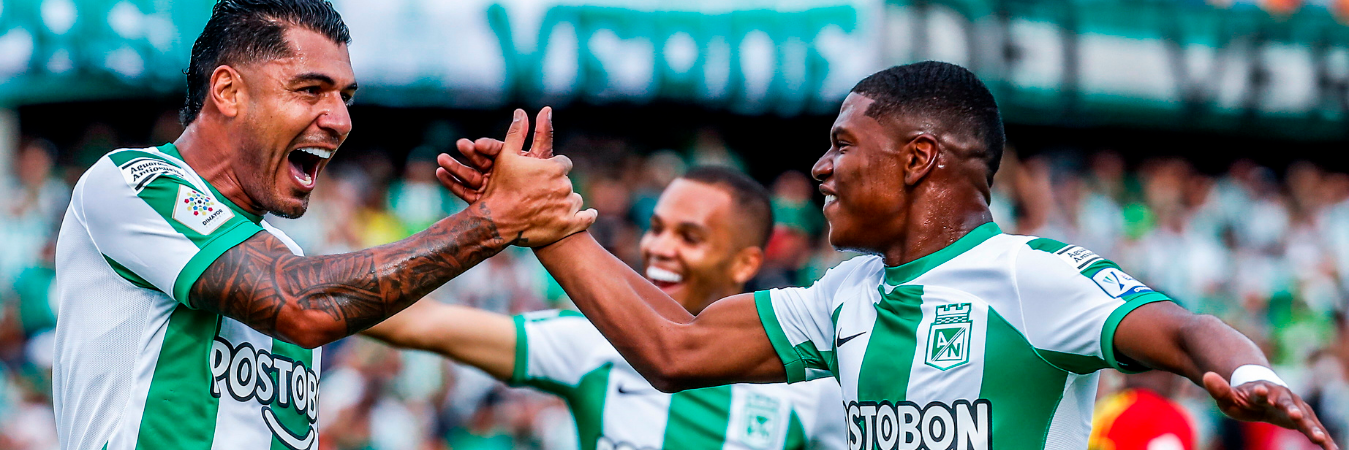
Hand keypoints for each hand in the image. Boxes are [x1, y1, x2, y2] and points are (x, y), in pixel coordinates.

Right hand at [436, 107, 551, 202]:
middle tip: (460, 145)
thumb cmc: (544, 183)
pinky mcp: (480, 200)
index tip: (479, 143)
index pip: (497, 149)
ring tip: (441, 159)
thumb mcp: (541, 158)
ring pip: (469, 174)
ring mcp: (487, 185)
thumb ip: (542, 134)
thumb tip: (546, 108)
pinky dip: (451, 182)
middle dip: (470, 152)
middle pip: (480, 159)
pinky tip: (439, 174)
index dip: (488, 146)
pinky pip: (463, 191)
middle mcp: (496, 169)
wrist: (539, 214)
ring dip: (454, 165)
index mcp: (509, 157)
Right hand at [455, 108, 593, 246]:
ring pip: (575, 200)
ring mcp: (568, 207)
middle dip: (557, 186)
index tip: (546, 174)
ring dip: (567, 202)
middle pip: (567, 183)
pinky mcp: (569, 225)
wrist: (496, 222)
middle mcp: (564, 186)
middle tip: (542, 194)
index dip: (554, 169)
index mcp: (554, 167)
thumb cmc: (500, 188)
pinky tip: (588, 215)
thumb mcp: (505, 157)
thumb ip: (516, 133)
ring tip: (551, 208)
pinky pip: (586, 218)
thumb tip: (521, 112)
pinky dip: (587, 217)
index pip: (563, 164)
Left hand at [1203, 372, 1338, 449]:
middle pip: (1288, 403)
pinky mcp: (1304, 418)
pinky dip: (1324, 439)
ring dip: (1312, 427)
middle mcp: (1282, 397)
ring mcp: (1295, 407)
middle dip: (1293, 409)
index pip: (1260, 391)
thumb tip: (1205, 376)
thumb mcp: (1227, 395)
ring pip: (1306, 418)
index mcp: (1261, 391)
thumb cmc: (1242, 397)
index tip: (1261, 391)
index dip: (1260, 392)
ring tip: (1320, 439)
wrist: (1261, 392)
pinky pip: (1315, 429)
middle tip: (1297, 416)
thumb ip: (1218, 388)